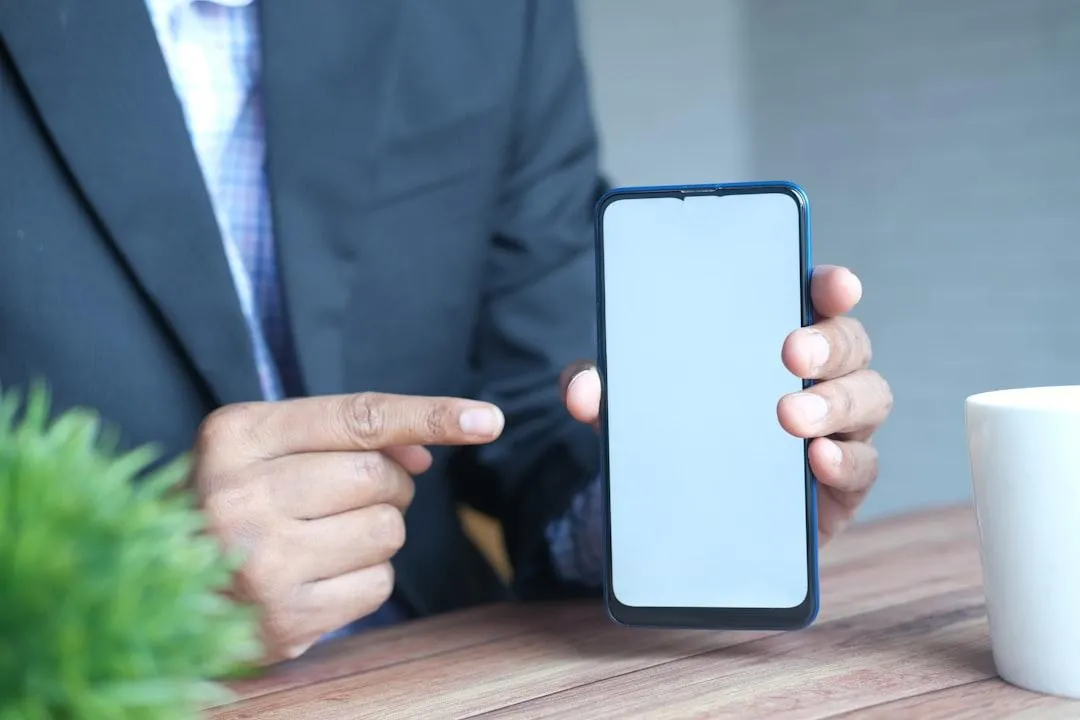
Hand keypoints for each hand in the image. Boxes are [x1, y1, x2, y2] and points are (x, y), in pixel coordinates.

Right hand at [193, 392, 504, 661]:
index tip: (487, 419)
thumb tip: (424, 453)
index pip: (358, 417)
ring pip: (387, 531)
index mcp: (234, 436)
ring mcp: (259, 563)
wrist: (165, 585)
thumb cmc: (232, 504)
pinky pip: (378, 585)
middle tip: (342, 498)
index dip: (429, 415)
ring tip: (320, 539)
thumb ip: (343, 436)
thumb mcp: (267, 448)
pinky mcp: (283, 620)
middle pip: (378, 477)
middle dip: (385, 486)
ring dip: (375, 533)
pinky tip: (317, 577)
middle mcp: (238, 496)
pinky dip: (364, 578)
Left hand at [561, 265, 891, 543]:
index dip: (831, 285)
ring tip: (792, 417)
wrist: (683, 517)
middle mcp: (818, 376)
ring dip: (836, 402)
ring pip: (869, 398)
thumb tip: (581, 388)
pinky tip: (819, 460)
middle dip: (829, 341)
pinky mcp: (841, 485)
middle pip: (851, 343)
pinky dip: (847, 460)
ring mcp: (837, 429)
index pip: (815, 298)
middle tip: (791, 353)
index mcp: (773, 339)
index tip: (830, 283)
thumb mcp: (631, 409)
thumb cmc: (674, 436)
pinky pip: (865, 465)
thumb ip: (604, 390)